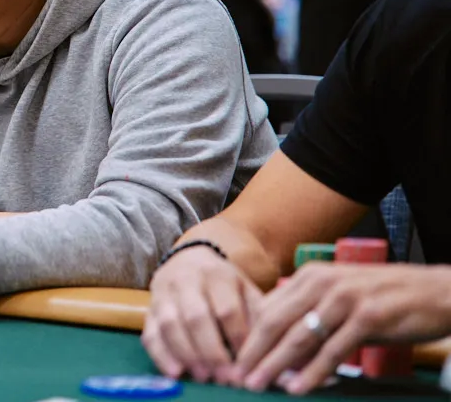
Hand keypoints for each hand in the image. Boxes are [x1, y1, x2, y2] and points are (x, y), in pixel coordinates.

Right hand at [142, 246, 263, 384]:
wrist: (188, 260)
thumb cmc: (223, 284)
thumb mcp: (245, 290)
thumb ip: (257, 318)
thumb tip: (273, 355)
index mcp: (216, 275)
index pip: (227, 309)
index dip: (237, 339)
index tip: (247, 365)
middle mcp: (185, 281)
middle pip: (196, 317)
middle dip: (211, 351)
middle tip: (224, 378)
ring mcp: (163, 294)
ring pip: (169, 324)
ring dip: (186, 354)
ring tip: (203, 377)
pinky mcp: (148, 309)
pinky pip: (149, 333)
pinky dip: (160, 355)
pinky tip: (175, 372)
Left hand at [235, 264, 450, 394]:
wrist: (434, 291)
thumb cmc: (383, 297)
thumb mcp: (338, 296)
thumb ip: (308, 314)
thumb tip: (276, 345)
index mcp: (310, 276)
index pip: (268, 308)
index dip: (247, 336)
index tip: (232, 359)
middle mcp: (322, 283)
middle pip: (275, 321)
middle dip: (252, 352)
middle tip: (235, 377)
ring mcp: (345, 299)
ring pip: (299, 336)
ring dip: (275, 364)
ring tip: (257, 385)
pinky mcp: (368, 317)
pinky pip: (333, 350)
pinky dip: (313, 371)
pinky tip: (299, 387)